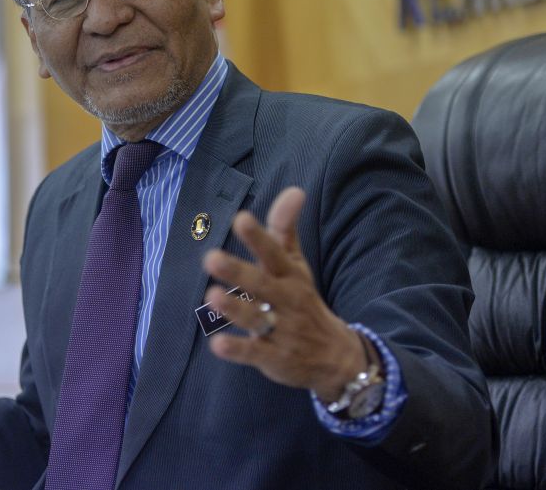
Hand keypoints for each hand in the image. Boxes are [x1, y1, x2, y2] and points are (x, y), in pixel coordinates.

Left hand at [203, 187, 365, 401]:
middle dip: (237, 271)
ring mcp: (281, 330)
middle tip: (210, 258)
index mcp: (289, 276)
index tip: (241, 219)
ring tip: (211, 296)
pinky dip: (237, 350)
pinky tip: (217, 343)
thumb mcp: (296, 264)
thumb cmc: (302, 300)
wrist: (335, 356)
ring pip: (255, 318)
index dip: (258, 238)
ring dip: (234, 308)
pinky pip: (254, 353)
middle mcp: (285, 301)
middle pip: (261, 284)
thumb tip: (294, 189)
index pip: (274, 253)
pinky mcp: (273, 357)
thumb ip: (286, 228)